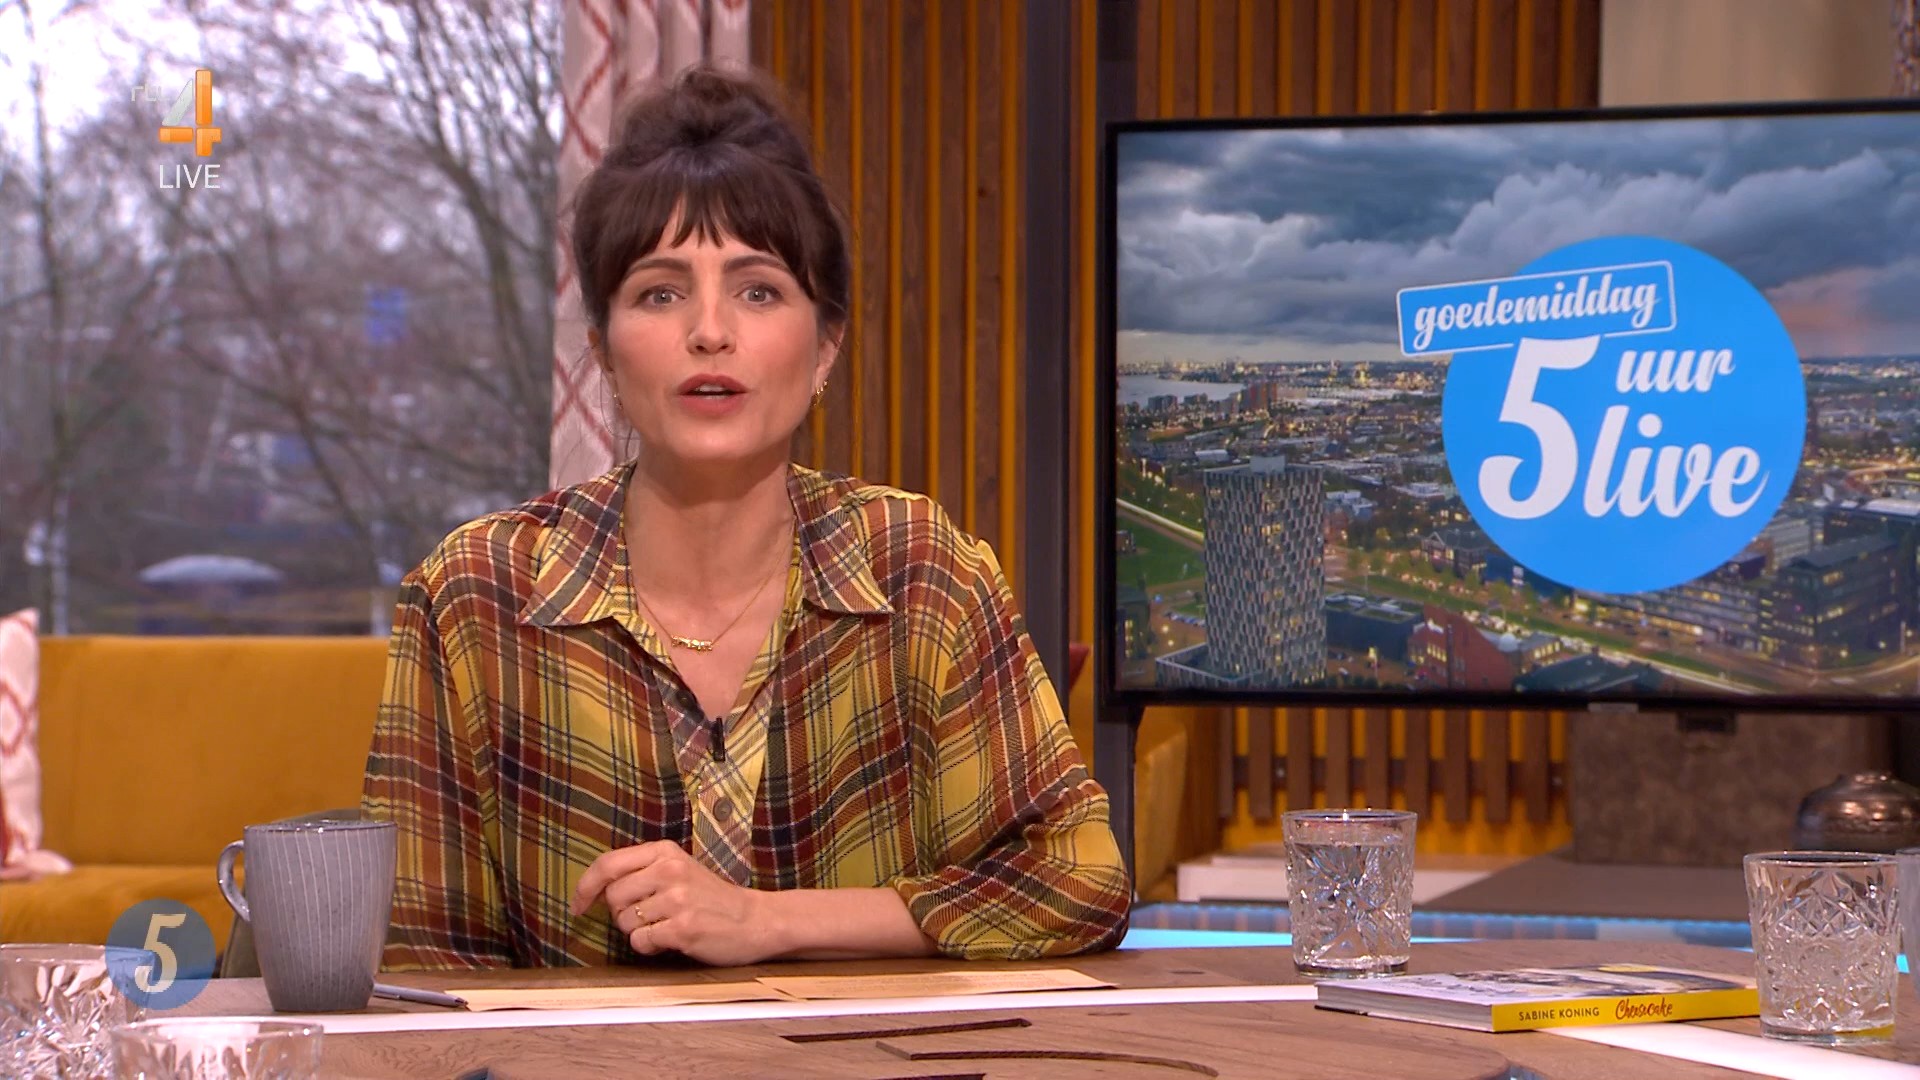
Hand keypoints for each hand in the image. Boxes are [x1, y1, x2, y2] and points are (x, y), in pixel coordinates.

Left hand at [568, 841, 777, 966]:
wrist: (756, 920)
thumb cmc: (711, 898)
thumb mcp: (679, 869)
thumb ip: (642, 871)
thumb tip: (595, 891)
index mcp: (665, 851)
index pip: (607, 864)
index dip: (585, 887)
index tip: (578, 906)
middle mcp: (669, 870)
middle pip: (612, 898)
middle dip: (622, 913)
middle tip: (649, 916)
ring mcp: (677, 899)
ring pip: (625, 922)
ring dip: (638, 932)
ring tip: (665, 927)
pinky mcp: (683, 927)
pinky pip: (641, 942)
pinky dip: (650, 947)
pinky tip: (671, 941)